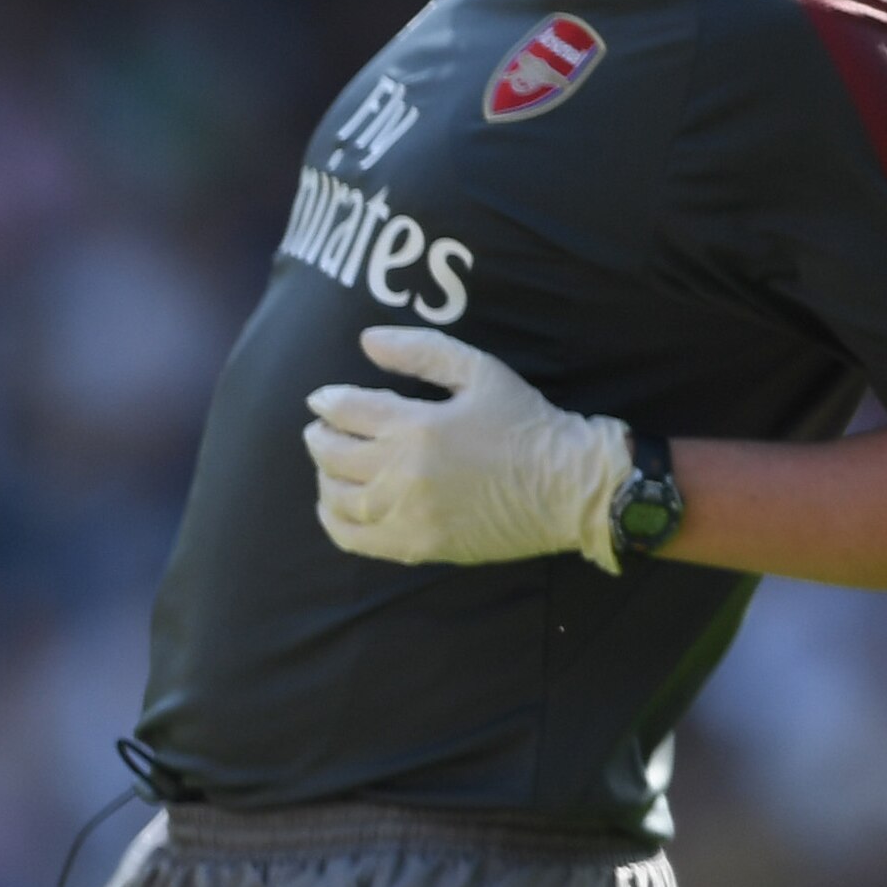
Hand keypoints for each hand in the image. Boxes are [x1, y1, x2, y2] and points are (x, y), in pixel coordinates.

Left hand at [302, 327, 629, 573]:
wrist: (567, 487)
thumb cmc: (525, 423)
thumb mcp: (480, 371)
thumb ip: (421, 351)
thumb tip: (367, 341)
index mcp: (417, 426)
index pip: (346, 411)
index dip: (327, 403)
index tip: (322, 400)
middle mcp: (403, 473)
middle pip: (332, 455)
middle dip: (319, 437)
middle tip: (322, 431)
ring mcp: (406, 514)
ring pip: (337, 497)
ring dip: (324, 476)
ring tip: (331, 465)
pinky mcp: (415, 546)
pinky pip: (353, 538)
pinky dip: (333, 520)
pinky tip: (336, 506)